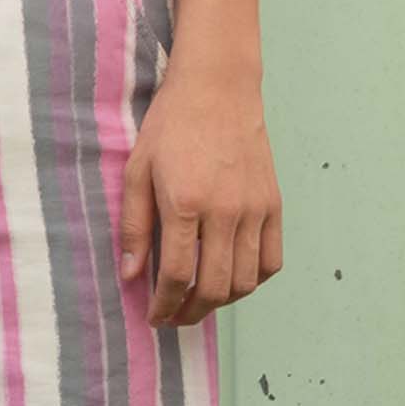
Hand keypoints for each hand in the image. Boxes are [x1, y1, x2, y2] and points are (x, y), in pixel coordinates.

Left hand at [119, 59, 282, 325]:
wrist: (218, 87)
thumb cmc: (171, 125)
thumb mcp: (138, 171)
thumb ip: (134, 227)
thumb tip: (131, 276)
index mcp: (185, 203)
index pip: (177, 276)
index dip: (164, 306)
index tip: (154, 317)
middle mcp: (225, 211)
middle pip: (213, 288)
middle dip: (190, 313)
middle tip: (174, 317)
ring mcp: (254, 209)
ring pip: (244, 281)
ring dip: (220, 302)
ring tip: (199, 301)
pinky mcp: (273, 204)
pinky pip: (271, 260)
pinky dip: (253, 280)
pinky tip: (232, 279)